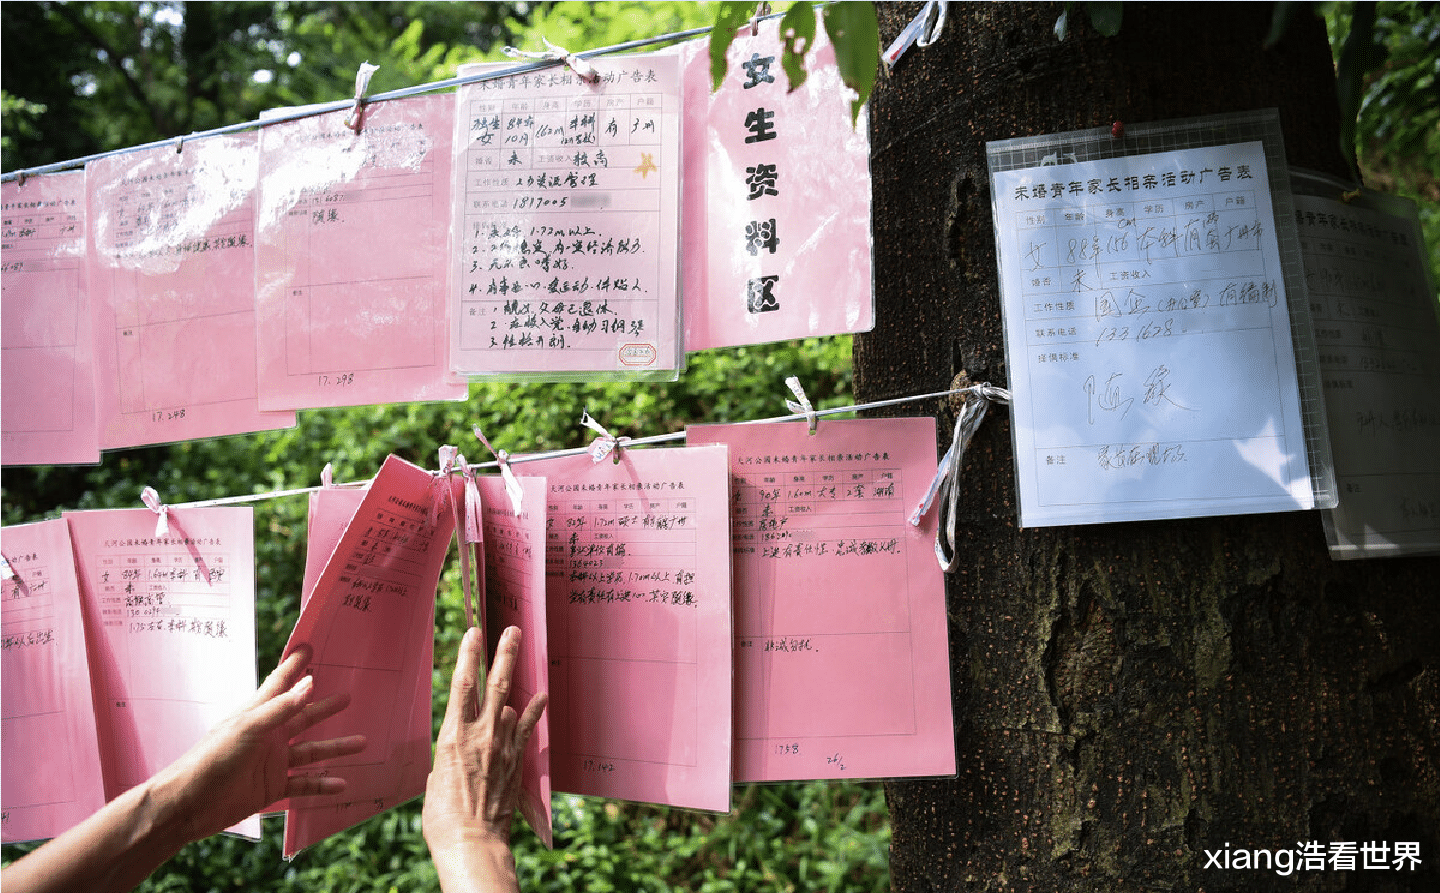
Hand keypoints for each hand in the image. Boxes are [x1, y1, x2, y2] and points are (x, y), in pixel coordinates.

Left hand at [152, 642, 366, 842]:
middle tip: (348, 696)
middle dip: (324, 707)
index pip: (280, 684)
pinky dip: (322, 784)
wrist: (187, 806)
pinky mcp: (272, 787)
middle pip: (303, 717)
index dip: (294, 666)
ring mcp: (271, 762)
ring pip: (311, 752)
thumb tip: (309, 684)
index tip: (309, 647)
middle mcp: (268, 736)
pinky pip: (304, 784)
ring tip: (362, 742)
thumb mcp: (246, 729)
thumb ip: (280, 709)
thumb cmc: (210, 760)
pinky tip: (341, 784)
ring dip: (334, 748)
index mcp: (258, 715)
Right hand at [423, 625, 546, 892]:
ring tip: (520, 653)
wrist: (473, 841)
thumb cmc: (443, 817)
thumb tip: (451, 757)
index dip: (468, 656)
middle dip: (503, 654)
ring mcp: (502, 746)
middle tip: (511, 630)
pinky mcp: (516, 760)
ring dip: (514, 678)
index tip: (473, 634)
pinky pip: (527, 728)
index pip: (461, 685)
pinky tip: (541, 695)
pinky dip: (534, 710)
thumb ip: (445, 761)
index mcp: (452, 736)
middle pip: (494, 684)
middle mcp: (480, 734)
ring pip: (511, 702)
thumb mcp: (434, 781)